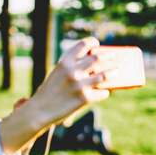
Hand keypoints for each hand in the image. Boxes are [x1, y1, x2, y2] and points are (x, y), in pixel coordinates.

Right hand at [0, 37, 113, 154]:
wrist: (39, 111)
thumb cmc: (48, 93)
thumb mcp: (56, 75)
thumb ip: (70, 68)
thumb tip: (92, 67)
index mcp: (64, 62)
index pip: (83, 45)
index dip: (92, 42)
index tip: (96, 44)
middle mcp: (73, 71)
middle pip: (98, 58)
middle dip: (108, 56)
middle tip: (112, 57)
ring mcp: (80, 85)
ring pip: (105, 75)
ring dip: (113, 72)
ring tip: (116, 71)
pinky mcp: (85, 98)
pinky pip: (102, 93)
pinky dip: (104, 92)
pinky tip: (104, 92)